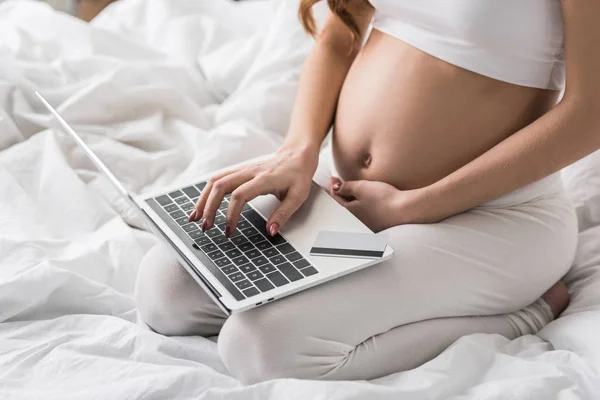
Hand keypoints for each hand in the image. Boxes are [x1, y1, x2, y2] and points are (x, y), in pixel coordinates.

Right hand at [190, 144, 318, 236]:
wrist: (297, 154)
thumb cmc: (298, 175)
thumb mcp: (298, 196)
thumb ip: (284, 214)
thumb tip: (270, 231)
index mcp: (264, 179)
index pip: (239, 196)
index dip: (231, 214)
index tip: (229, 231)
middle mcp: (249, 172)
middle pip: (220, 186)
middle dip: (209, 208)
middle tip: (205, 227)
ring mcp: (242, 169)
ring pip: (215, 180)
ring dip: (203, 199)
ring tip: (195, 217)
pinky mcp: (239, 170)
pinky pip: (218, 178)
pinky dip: (206, 191)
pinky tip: (202, 204)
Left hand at [330, 177, 426, 231]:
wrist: (405, 210)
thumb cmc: (384, 200)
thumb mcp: (361, 188)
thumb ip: (347, 187)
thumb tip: (337, 188)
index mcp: (350, 211)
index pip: (336, 198)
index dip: (334, 186)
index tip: (334, 178)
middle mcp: (358, 219)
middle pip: (346, 204)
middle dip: (343, 194)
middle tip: (342, 183)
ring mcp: (370, 222)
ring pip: (358, 208)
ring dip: (355, 199)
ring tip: (358, 189)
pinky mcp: (381, 222)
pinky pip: (369, 211)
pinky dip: (367, 204)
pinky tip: (373, 199)